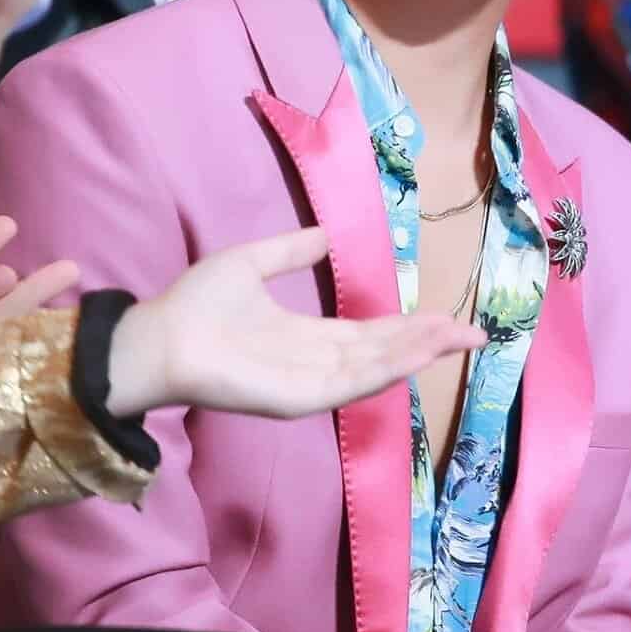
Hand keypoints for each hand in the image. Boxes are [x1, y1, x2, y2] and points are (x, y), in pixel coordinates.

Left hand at [108, 226, 485, 418]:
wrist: (157, 336)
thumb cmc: (196, 304)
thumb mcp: (253, 262)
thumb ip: (292, 250)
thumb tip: (330, 233)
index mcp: (305, 335)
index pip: (369, 334)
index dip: (408, 326)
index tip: (446, 316)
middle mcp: (314, 362)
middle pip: (383, 353)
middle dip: (427, 343)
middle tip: (473, 332)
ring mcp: (309, 384)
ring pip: (375, 369)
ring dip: (417, 353)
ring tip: (456, 337)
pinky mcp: (298, 398)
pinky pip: (350, 384)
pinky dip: (386, 369)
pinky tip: (415, 355)